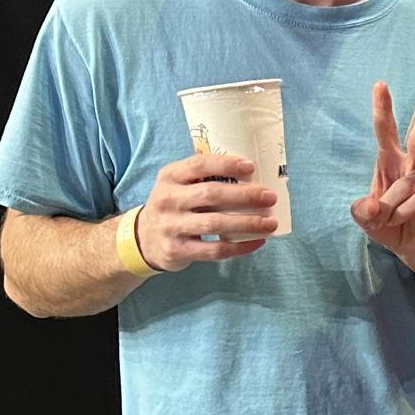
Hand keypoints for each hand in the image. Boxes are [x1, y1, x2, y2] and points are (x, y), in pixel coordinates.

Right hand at [137, 152, 278, 269]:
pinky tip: (258, 242)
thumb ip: (203, 177)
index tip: (252, 167)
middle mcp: (167, 199)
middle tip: (270, 197)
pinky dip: (240, 247)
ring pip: (215, 224)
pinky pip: (214, 250)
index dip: (226, 164)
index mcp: (169, 177)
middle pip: (211, 194)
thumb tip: (253, 173)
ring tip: (271, 222)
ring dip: (247, 223)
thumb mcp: (177, 184)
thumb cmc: (173, 206)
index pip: (199, 165)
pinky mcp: (177, 250)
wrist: (143, 239)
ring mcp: (171, 226)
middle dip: (245, 195)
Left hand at [351, 81, 414, 273]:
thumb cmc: (391, 226)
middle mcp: (413, 166)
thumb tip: (372, 206)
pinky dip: (403, 214)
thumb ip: (362, 211)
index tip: (380, 85)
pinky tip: (404, 221)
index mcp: (392, 163)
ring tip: (390, 220)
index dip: (383, 109)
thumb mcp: (367, 219)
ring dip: (391, 207)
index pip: (386, 132)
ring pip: (404, 187)